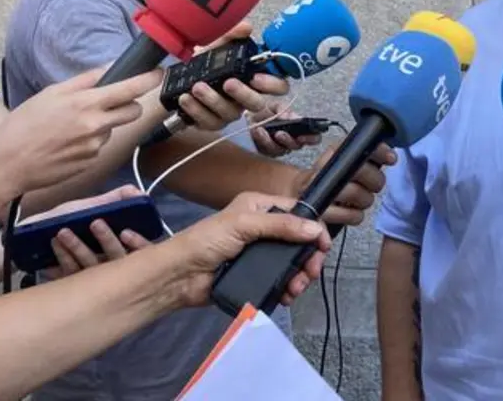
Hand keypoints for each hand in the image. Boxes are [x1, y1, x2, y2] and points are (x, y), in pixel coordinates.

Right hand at [0, 66, 160, 195]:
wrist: (6, 163)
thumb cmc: (23, 125)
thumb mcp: (51, 93)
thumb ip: (85, 80)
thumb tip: (110, 68)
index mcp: (86, 104)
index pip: (130, 89)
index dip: (149, 80)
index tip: (160, 73)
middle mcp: (96, 126)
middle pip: (132, 111)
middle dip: (129, 105)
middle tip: (111, 102)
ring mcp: (95, 146)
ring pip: (112, 129)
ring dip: (102, 125)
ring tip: (70, 128)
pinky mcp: (91, 162)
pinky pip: (99, 146)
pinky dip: (89, 142)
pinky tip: (66, 144)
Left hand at [29, 186, 153, 279]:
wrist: (34, 233)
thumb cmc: (70, 218)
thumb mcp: (94, 205)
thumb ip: (116, 198)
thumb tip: (139, 192)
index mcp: (121, 246)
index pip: (141, 250)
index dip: (137, 242)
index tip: (126, 231)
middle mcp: (111, 265)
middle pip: (116, 258)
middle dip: (107, 239)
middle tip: (95, 222)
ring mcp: (92, 277)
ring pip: (91, 267)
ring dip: (78, 247)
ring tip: (63, 232)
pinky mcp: (72, 284)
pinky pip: (70, 274)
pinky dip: (62, 257)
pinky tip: (54, 244)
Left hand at [166, 191, 331, 308]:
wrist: (179, 277)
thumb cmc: (206, 242)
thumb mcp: (244, 224)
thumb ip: (281, 225)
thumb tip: (315, 230)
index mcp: (259, 207)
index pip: (296, 211)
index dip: (313, 227)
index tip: (323, 245)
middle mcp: (263, 228)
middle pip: (299, 240)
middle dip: (308, 257)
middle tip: (310, 272)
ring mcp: (260, 253)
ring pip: (292, 262)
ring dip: (300, 276)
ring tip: (296, 288)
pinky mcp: (256, 274)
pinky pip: (281, 279)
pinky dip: (288, 288)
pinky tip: (287, 295)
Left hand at [176, 22, 290, 130]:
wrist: (176, 81)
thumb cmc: (203, 65)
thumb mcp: (215, 46)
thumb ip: (231, 35)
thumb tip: (247, 28)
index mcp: (252, 79)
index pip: (278, 86)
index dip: (273, 85)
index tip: (257, 77)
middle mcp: (244, 98)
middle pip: (257, 104)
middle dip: (243, 94)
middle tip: (228, 82)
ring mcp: (229, 112)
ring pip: (230, 114)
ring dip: (213, 99)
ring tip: (196, 86)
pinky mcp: (212, 122)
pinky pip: (208, 121)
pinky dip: (195, 109)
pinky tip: (186, 98)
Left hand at [248, 102, 322, 156]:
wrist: (245, 116)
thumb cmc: (264, 111)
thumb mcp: (275, 107)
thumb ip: (285, 110)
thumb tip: (294, 117)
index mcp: (299, 130)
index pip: (313, 138)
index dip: (312, 138)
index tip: (303, 135)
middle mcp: (291, 141)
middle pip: (296, 146)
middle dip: (288, 140)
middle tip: (280, 133)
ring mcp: (278, 148)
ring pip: (280, 150)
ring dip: (271, 141)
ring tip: (262, 130)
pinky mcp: (266, 153)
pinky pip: (266, 151)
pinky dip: (261, 140)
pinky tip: (257, 131)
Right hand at [301, 141, 395, 225]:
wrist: (301, 196)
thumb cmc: (334, 180)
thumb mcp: (348, 163)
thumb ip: (368, 156)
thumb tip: (391, 156)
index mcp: (332, 153)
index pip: (357, 145)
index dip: (378, 151)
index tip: (391, 158)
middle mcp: (322, 169)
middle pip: (359, 170)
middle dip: (375, 180)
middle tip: (375, 184)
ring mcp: (318, 191)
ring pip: (356, 193)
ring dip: (366, 199)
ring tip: (362, 198)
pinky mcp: (320, 213)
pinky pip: (352, 215)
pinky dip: (357, 215)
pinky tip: (353, 211)